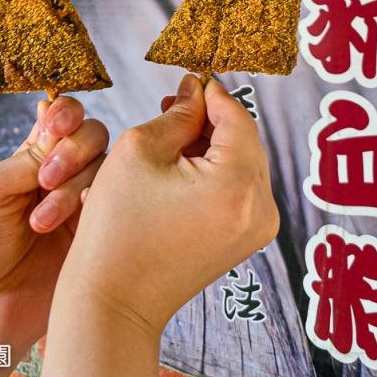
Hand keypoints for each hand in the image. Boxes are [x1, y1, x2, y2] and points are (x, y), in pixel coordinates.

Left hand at [0, 96, 107, 376]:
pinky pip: (116, 206)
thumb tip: (55, 120)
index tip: (55, 126)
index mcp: (28, 160)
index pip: (60, 119)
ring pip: (106, 171)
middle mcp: (59, 178)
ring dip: (74, 188)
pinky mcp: (96, 236)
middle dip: (74, 150)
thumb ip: (26, 156)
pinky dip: (98, 206)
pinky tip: (75, 225)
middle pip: (93, 138)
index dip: (66, 114)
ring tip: (41, 224)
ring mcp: (81, 207)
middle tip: (45, 181)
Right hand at [43, 75, 277, 376]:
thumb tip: (196, 93)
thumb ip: (176, 115)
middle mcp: (261, 208)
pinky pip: (238, 191)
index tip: (186, 78)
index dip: (210, 92)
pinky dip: (214, 174)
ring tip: (170, 139)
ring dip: (212, 146)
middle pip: (246, 140)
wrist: (114, 298)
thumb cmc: (117, 226)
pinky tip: (179, 171)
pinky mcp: (244, 242)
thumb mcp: (138, 151)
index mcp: (238, 182)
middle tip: (173, 105)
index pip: (236, 116)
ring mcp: (257, 230)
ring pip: (243, 165)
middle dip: (212, 120)